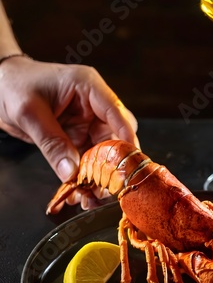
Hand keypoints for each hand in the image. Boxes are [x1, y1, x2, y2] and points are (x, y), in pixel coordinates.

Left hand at [0, 55, 138, 183]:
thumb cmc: (13, 85)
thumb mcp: (29, 113)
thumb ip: (52, 143)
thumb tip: (72, 173)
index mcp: (88, 87)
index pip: (116, 112)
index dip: (126, 137)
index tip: (128, 162)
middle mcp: (94, 104)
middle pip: (117, 135)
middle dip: (113, 163)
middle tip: (108, 187)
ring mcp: (87, 121)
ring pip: (105, 151)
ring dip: (100, 174)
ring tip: (93, 197)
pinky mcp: (78, 135)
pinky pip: (88, 158)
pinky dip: (86, 175)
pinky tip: (80, 191)